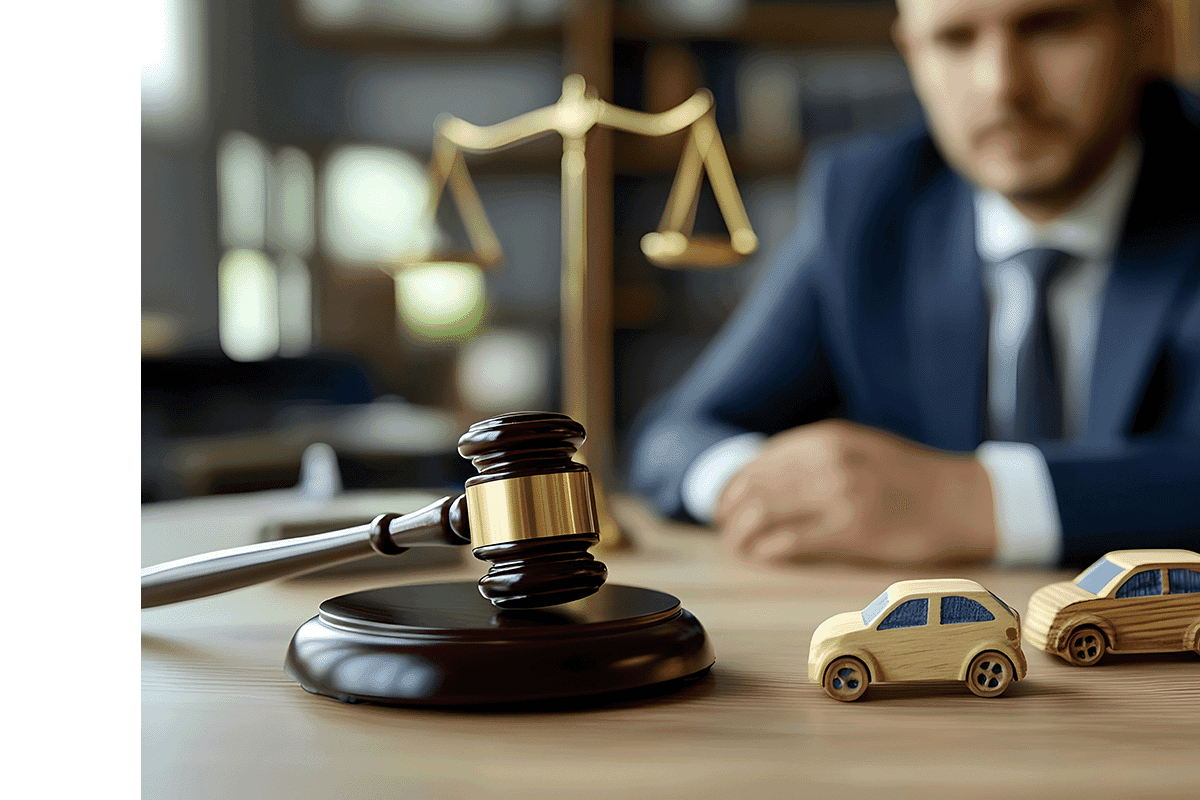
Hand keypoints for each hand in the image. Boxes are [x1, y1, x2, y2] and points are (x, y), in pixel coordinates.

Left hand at [714, 420, 995, 566]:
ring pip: (764, 513)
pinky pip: (790, 540)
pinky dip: (767, 550)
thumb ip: (814, 456)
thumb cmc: (908, 478)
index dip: (733, 486)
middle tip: (726, 531)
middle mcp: (829, 459)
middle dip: (730, 513)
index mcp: (827, 437)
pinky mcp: (851, 529)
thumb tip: (762, 480)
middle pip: (755, 487)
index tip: (724, 506)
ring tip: (738, 546)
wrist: (962, 500)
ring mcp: (840, 493)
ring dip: (742, 534)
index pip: (760, 460)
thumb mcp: (858, 447)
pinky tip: (763, 557)